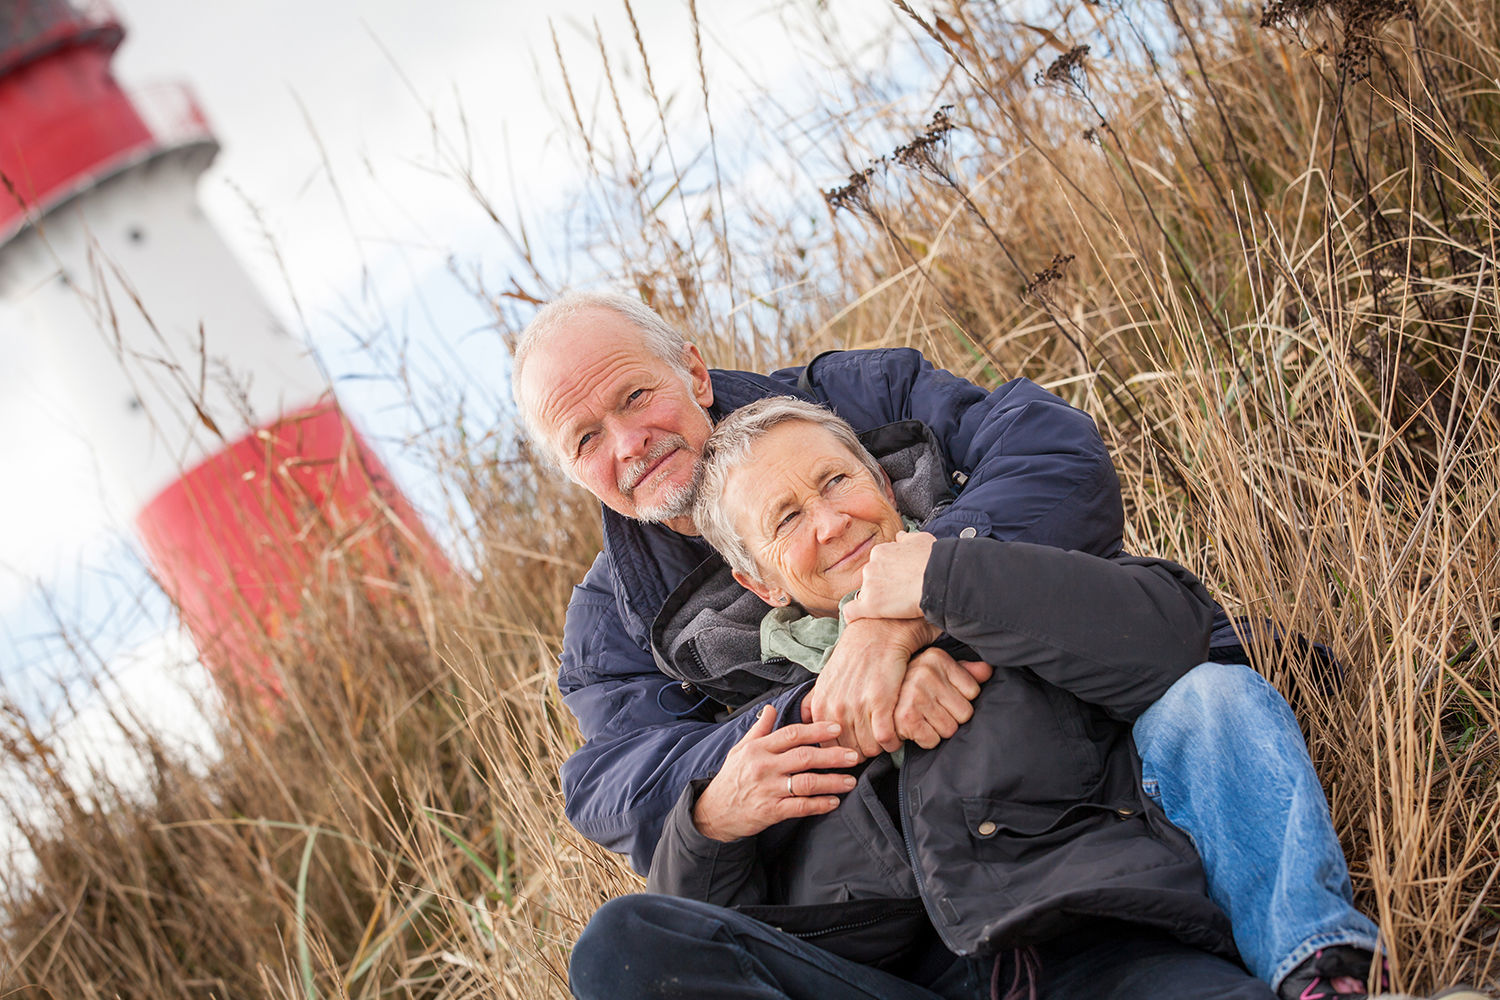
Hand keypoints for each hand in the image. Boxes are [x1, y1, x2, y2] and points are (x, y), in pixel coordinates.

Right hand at [692, 706, 860, 841]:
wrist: (713, 812)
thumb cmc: (731, 778)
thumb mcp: (740, 750)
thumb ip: (759, 730)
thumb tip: (770, 708)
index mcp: (758, 749)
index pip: (792, 734)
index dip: (816, 730)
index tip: (837, 728)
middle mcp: (764, 767)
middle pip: (804, 757)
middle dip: (832, 755)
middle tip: (854, 755)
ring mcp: (768, 790)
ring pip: (806, 782)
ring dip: (832, 782)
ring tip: (850, 781)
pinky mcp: (771, 811)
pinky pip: (800, 807)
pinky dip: (819, 804)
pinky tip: (834, 802)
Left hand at [802, 616, 939, 756]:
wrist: (877, 634)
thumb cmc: (853, 658)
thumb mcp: (824, 678)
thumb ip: (813, 702)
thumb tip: (804, 720)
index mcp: (821, 706)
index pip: (828, 748)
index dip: (843, 751)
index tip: (855, 746)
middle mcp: (836, 708)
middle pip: (850, 752)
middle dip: (863, 752)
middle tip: (874, 743)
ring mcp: (858, 706)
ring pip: (870, 749)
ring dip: (880, 748)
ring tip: (885, 738)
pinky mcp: (880, 702)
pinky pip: (886, 739)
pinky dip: (893, 742)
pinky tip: (896, 735)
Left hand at [843, 531, 937, 622]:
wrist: (939, 580)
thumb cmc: (934, 560)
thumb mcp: (921, 540)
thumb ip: (906, 539)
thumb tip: (900, 537)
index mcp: (880, 552)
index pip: (878, 565)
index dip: (888, 574)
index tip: (899, 580)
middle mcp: (871, 567)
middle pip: (871, 580)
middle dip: (882, 587)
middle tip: (900, 594)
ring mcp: (869, 585)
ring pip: (866, 595)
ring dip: (876, 601)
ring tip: (895, 606)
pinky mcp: (871, 604)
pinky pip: (852, 611)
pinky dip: (853, 615)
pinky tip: (857, 619)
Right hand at [893, 649, 993, 747]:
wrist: (874, 694)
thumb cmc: (913, 685)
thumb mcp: (940, 670)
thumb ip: (967, 671)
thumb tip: (988, 671)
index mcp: (937, 659)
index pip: (973, 691)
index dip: (961, 699)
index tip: (945, 697)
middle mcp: (926, 673)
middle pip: (965, 713)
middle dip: (952, 717)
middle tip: (934, 711)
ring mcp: (915, 695)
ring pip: (950, 730)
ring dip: (938, 730)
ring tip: (924, 718)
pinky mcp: (906, 717)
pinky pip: (933, 741)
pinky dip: (925, 740)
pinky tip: (916, 727)